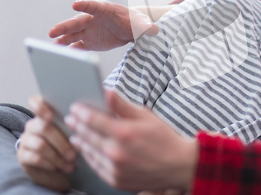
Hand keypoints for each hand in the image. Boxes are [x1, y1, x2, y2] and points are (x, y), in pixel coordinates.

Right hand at [16, 96, 77, 191]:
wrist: (60, 169)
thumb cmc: (71, 146)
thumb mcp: (77, 132)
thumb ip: (79, 121)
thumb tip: (89, 116)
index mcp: (46, 114)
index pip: (36, 102)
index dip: (40, 106)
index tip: (50, 115)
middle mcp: (33, 124)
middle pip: (44, 127)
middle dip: (62, 142)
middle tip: (75, 154)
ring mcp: (26, 140)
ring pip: (41, 145)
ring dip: (58, 156)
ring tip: (71, 163)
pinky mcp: (22, 156)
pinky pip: (36, 158)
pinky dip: (51, 164)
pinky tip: (61, 168)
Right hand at [49, 0, 158, 50]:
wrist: (133, 29)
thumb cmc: (137, 22)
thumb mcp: (143, 24)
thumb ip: (146, 27)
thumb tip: (156, 30)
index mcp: (106, 10)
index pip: (94, 6)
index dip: (85, 5)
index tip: (75, 4)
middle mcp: (93, 18)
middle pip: (77, 21)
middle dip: (65, 26)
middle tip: (53, 32)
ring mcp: (89, 30)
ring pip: (73, 34)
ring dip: (62, 39)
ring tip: (53, 47)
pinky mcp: (89, 41)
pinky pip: (77, 45)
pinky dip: (70, 49)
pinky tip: (62, 55)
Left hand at [65, 90, 198, 192]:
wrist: (178, 165)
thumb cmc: (165, 139)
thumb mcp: (146, 116)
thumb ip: (122, 105)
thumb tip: (107, 91)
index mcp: (124, 132)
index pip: (93, 120)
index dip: (81, 112)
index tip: (75, 107)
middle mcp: (116, 152)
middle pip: (87, 136)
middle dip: (77, 125)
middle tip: (71, 118)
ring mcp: (115, 169)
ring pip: (89, 152)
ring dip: (81, 141)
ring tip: (77, 134)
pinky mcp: (116, 180)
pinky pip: (96, 166)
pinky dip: (90, 156)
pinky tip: (89, 150)